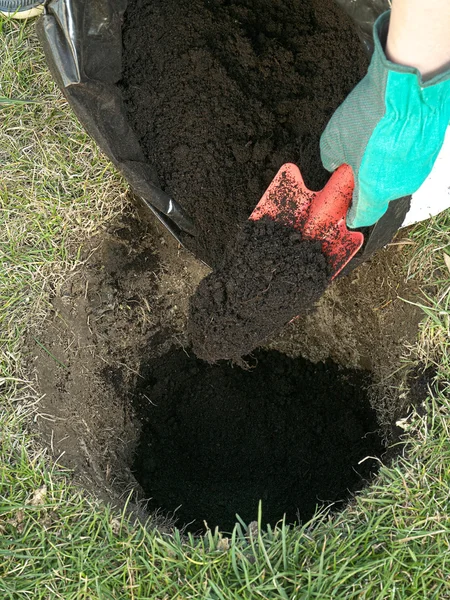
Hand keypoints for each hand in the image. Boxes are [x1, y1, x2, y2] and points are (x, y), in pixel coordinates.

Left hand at [320, 11, 449, 228]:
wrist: (412, 83)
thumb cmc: (373, 114)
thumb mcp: (334, 138)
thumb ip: (331, 159)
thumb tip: (336, 164)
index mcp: (375, 188)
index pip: (364, 215)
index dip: (353, 215)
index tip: (346, 212)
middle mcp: (400, 185)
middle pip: (378, 192)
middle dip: (365, 180)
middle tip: (355, 158)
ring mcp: (419, 169)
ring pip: (394, 174)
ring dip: (383, 163)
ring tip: (375, 135)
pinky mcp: (431, 151)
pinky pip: (408, 158)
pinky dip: (398, 149)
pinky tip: (391, 129)